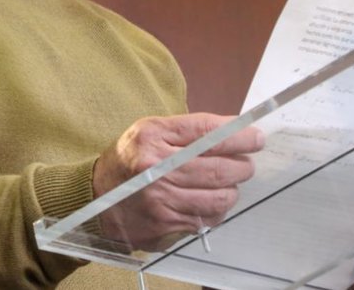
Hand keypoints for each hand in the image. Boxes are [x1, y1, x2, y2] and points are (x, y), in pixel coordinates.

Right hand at [92, 113, 264, 250]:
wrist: (96, 197)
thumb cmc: (130, 159)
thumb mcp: (151, 131)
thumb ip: (190, 128)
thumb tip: (233, 129)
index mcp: (153, 138)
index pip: (208, 134)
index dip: (239, 136)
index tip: (257, 137)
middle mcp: (156, 170)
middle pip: (218, 169)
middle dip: (242, 165)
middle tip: (246, 163)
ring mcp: (161, 200)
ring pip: (218, 198)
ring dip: (232, 190)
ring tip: (228, 183)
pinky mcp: (165, 224)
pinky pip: (207, 219)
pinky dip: (216, 210)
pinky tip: (210, 201)